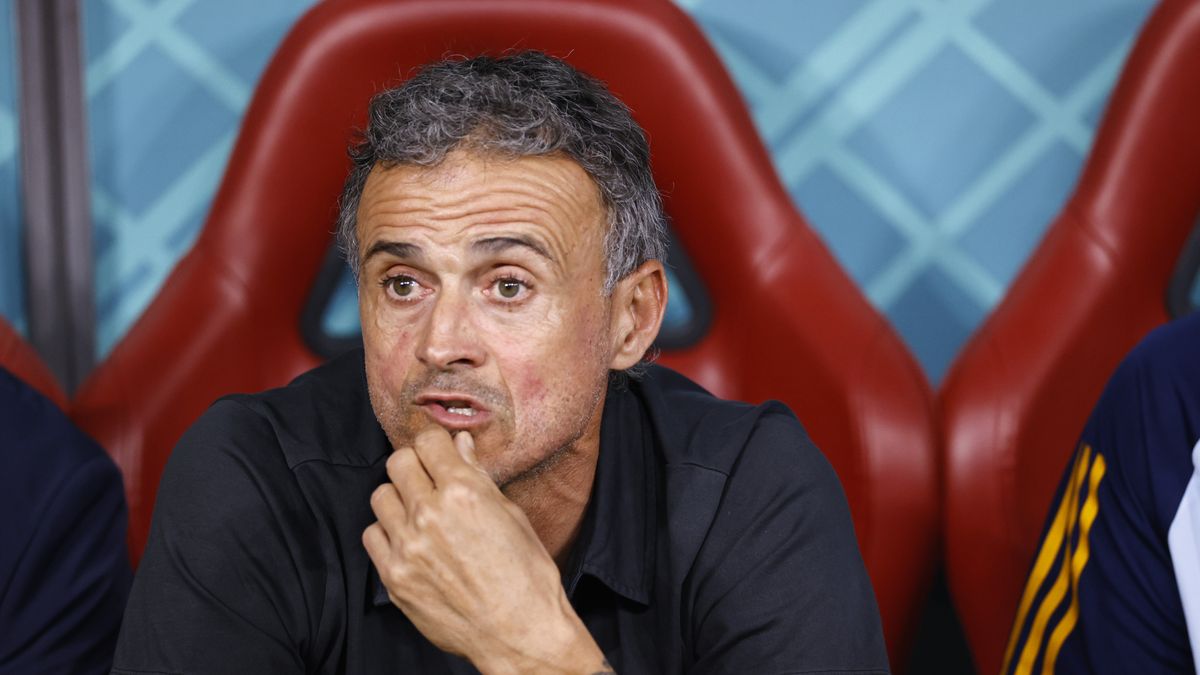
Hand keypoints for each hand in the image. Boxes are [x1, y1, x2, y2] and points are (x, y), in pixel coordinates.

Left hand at [363, 427, 609, 674]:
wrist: (518, 633)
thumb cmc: (525, 575)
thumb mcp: (511, 516)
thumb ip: (477, 477)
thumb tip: (459, 444)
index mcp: (465, 492)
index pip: (428, 442)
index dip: (436, 445)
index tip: (439, 453)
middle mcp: (430, 514)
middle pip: (398, 462)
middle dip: (414, 465)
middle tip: (429, 480)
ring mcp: (408, 547)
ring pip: (380, 496)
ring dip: (399, 498)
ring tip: (419, 514)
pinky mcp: (394, 577)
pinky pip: (372, 535)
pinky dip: (388, 533)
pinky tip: (410, 542)